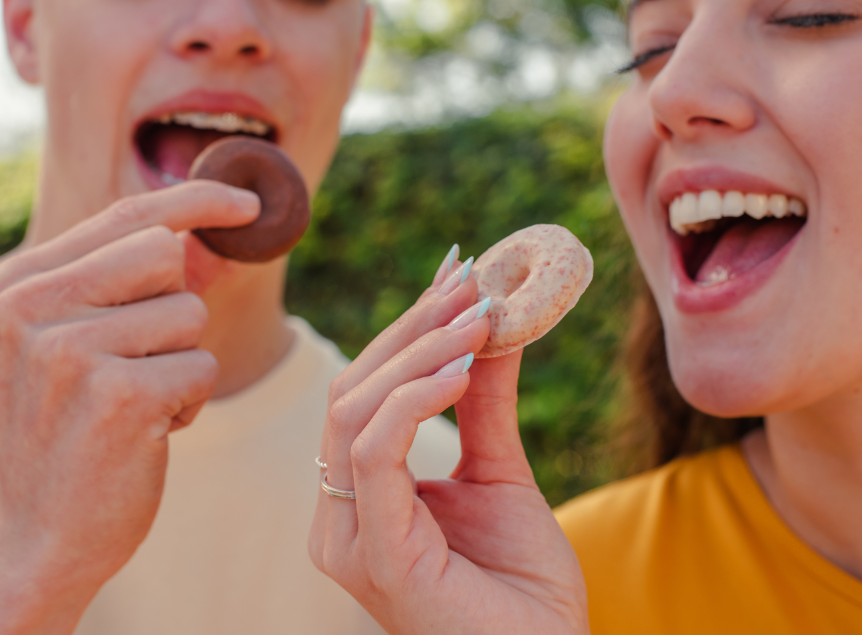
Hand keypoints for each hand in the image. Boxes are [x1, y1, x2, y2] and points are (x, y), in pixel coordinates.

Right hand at [0, 182, 258, 633]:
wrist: (38, 533)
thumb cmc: (69, 428)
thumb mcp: (67, 341)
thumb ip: (117, 281)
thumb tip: (203, 229)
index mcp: (20, 282)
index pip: (126, 215)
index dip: (197, 200)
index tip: (248, 203)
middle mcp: (34, 306)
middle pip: (167, 254)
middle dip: (177, 307)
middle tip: (140, 360)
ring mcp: (72, 351)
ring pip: (190, 313)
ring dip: (182, 360)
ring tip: (137, 401)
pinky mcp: (118, 397)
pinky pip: (202, 366)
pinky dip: (190, 402)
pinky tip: (148, 431)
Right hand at [309, 258, 588, 634]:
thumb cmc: (523, 586)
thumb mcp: (500, 474)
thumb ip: (482, 404)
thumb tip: (489, 322)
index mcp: (359, 497)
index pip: (363, 393)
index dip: (406, 329)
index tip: (455, 275)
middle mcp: (339, 516)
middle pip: (352, 392)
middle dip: (413, 328)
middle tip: (471, 283)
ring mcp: (348, 538)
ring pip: (355, 412)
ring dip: (419, 352)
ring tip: (479, 318)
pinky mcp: (374, 554)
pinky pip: (374, 452)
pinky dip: (415, 398)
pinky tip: (463, 368)